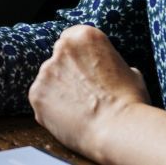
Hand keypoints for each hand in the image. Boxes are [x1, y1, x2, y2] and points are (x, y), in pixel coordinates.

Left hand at [28, 25, 150, 157]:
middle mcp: (62, 48)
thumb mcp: (130, 73)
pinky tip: (68, 118)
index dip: (78, 57)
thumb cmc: (129, 102)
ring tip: (78, 109)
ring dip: (58, 91)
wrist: (117, 128)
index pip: (72, 38)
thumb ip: (112, 65)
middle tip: (83, 93)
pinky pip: (41, 99)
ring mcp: (46, 71)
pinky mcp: (36, 93)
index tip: (84, 70)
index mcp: (85, 37)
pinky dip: (50, 108)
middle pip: (58, 59)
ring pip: (48, 80)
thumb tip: (111, 71)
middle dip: (66, 73)